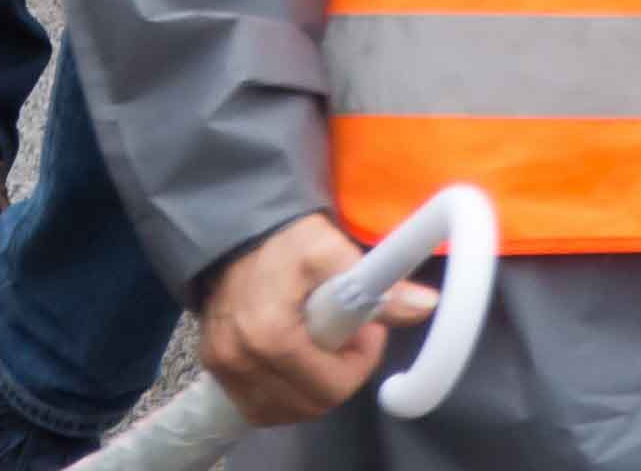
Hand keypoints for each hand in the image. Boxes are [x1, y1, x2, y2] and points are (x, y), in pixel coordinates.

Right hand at [195, 211, 428, 425]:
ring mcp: (224, 367)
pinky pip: (259, 405)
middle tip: (344, 333)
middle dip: (337, 373)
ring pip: (286, 410)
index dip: (358, 361)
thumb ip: (378, 286)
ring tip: (318, 342)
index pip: (332, 387)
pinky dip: (283, 392)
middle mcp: (240, 359)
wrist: (233, 230)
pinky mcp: (214, 367)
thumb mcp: (333, 253)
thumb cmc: (286, 240)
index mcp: (270, 336)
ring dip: (311, 386)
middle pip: (311, 403)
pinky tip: (294, 359)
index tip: (363, 328)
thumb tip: (426, 304)